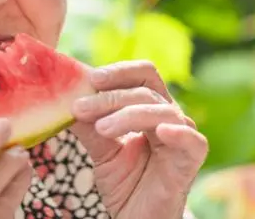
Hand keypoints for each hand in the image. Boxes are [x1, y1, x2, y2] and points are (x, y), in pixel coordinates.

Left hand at [70, 61, 207, 218]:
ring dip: (127, 114)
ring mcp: (181, 137)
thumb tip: (63, 98)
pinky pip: (192, 140)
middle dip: (111, 95)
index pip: (141, 75)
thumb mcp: (101, 150)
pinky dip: (176, 132)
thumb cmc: (125, 182)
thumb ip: (88, 125)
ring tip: (101, 128)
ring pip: (161, 110)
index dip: (118, 72)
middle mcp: (168, 116)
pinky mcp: (190, 160)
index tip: (89, 79)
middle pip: (146, 89)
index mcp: (149, 108)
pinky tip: (160, 132)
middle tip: (80, 107)